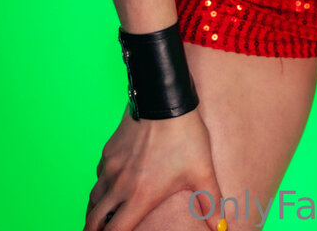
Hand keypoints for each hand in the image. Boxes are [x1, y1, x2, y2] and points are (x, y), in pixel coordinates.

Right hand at [84, 103, 222, 230]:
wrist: (164, 97)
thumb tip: (222, 227)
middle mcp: (120, 185)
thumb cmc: (184, 135)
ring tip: (98, 220)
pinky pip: (99, 174)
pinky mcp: (109, 149)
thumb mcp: (202, 170)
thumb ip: (210, 202)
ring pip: (93, 197)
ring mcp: (111, 166)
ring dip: (94, 212)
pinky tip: (107, 186)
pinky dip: (100, 187)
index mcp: (140, 196)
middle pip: (95, 220)